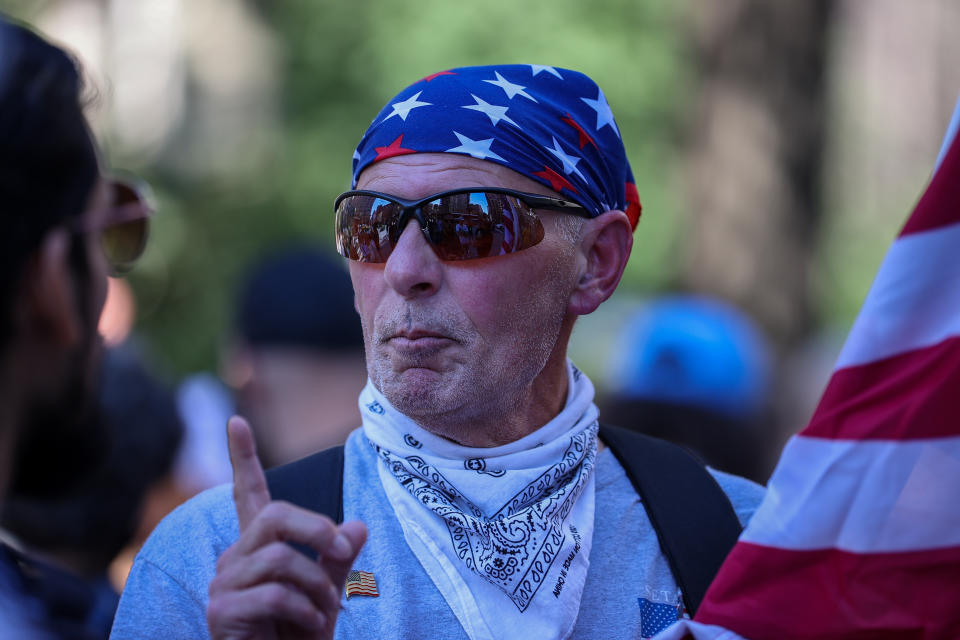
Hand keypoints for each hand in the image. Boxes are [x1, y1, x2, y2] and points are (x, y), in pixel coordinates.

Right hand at [207, 416, 366, 639]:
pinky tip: (311, 625)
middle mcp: (234, 558)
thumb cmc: (298, 635)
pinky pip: (275, 594)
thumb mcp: (326, 593)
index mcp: (257, 547)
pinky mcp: (222, 611)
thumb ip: (338, 559)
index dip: (243, 458)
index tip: (236, 421)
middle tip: (344, 553)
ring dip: (317, 584)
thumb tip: (359, 524)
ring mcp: (223, 584)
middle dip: (317, 530)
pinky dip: (306, 610)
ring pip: (280, 557)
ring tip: (326, 609)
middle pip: (275, 515)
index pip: (247, 494)